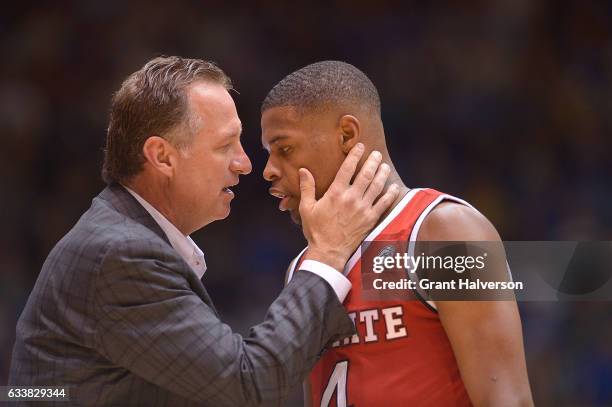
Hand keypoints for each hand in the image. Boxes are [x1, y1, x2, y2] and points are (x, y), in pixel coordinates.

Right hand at [299, 143, 399, 270]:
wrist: (328, 252)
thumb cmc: (316, 230)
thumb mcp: (306, 208)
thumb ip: (307, 187)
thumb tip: (303, 170)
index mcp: (336, 193)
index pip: (348, 168)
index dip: (355, 155)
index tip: (360, 146)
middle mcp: (351, 198)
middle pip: (366, 174)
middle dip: (372, 161)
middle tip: (376, 154)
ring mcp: (363, 208)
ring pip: (377, 186)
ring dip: (382, 174)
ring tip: (385, 166)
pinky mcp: (370, 219)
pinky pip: (384, 204)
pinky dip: (390, 194)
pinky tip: (394, 187)